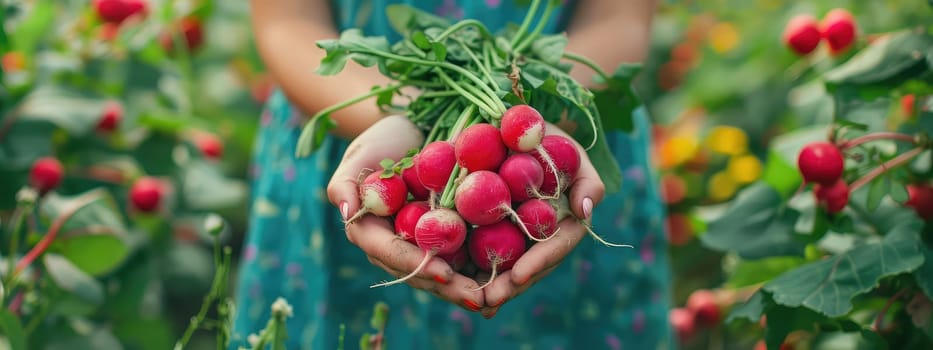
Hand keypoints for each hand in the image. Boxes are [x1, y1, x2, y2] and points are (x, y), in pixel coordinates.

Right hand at [326, 115, 485, 311]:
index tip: (445, 272)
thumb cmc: (382, 140)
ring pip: (446, 273)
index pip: (392, 254)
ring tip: (496, 298)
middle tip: (479, 298)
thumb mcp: (360, 155)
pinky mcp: (451, 237)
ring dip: (470, 288)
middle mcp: (399, 246)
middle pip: (422, 273)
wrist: (414, 128)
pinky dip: (484, 270)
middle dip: (450, 288)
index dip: (417, 265)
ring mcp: (425, 245)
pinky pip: (466, 258)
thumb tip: (347, 213)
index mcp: (372, 233)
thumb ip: (345, 184)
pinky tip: (509, 279)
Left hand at [478, 123, 605, 318]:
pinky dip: (471, 271)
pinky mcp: (490, 230)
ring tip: (475, 302)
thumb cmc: (549, 140)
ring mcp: (516, 237)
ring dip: (491, 287)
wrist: (514, 129)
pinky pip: (481, 254)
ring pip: (506, 268)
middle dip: (511, 285)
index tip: (520, 274)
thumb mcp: (572, 153)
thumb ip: (587, 180)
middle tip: (489, 300)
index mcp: (564, 222)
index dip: (539, 261)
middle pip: (529, 267)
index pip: (555, 246)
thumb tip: (585, 210)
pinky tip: (456, 285)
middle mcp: (540, 236)